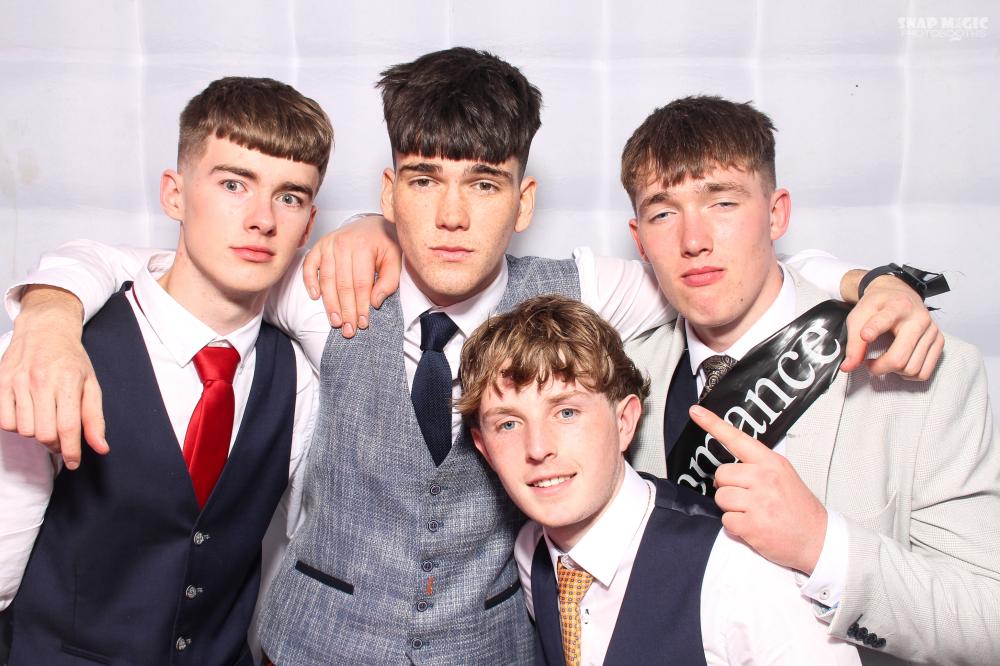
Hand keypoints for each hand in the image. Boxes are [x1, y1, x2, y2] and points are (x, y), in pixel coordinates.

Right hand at [0, 286, 107, 468]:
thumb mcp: (91, 384)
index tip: (74, 463)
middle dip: (55, 444)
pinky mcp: (0, 382)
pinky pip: (4, 421)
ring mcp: (17, 381)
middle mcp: (40, 380)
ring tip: (46, 420)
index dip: (71, 451)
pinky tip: (28, 414)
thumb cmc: (71, 359)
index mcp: (68, 380)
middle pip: (45, 433)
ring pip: (24, 430)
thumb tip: (101, 448)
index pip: (68, 426)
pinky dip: (16, 425)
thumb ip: (95, 418)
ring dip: (37, 433)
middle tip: (62, 440)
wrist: (44, 329)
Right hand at [301, 214, 401, 338]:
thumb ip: (389, 281)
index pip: (361, 284)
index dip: (362, 306)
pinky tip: (315, 297)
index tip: (363, 324)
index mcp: (364, 246)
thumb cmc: (384, 242)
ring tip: (335, 322)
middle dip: (346, 311)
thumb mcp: (395, 258)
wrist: (372, 223)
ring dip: (330, 304)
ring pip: (327, 280)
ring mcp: (329, 244)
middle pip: (343, 285)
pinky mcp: (319, 246)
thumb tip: (375, 302)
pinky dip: (310, 281)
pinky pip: (309, 265)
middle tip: (348, 330)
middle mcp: (343, 244)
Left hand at [689, 404, 826, 574]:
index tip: (696, 412)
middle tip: (749, 498)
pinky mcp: (753, 525)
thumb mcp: (784, 475)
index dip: (713, 424)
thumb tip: (728, 471)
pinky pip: (726, 521)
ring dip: (732, 509)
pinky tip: (753, 527)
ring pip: (721, 498)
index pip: (737, 438)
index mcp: (771, 463)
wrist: (818, 539)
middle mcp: (764, 478)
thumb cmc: (799, 509)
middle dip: (729, 488)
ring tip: (753, 513)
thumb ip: (758, 467)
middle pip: (721, 474)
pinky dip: (736, 527)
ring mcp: (758, 502)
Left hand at [840, 271, 942, 378]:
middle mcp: (918, 318)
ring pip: (912, 368)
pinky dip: (909, 374)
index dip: (874, 329)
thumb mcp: (859, 316)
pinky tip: (900, 364)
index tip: (865, 335)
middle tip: (870, 364)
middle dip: (880, 367)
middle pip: (899, 357)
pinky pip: (924, 372)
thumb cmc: (878, 306)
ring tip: (885, 361)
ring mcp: (932, 331)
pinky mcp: (939, 341)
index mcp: (897, 306)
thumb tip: (848, 367)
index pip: (885, 320)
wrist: (898, 294)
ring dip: (894, 372)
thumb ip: (853, 343)